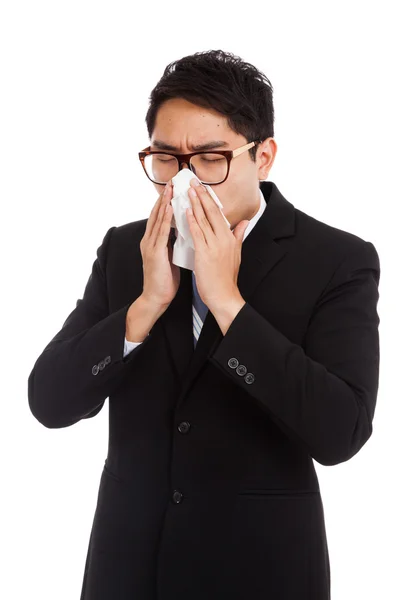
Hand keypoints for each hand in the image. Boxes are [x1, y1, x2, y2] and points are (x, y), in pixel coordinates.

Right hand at [140, 179, 179, 307]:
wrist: (156, 298)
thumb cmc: (164, 280)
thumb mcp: (170, 257)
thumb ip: (172, 244)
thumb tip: (182, 233)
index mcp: (153, 241)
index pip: (159, 217)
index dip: (165, 202)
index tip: (173, 189)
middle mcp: (149, 240)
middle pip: (156, 214)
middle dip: (163, 197)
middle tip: (171, 181)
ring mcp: (150, 246)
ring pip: (157, 219)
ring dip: (164, 203)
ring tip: (170, 188)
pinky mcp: (154, 253)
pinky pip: (161, 232)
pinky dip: (165, 219)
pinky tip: (170, 208)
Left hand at [186, 178, 248, 312]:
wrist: (224, 296)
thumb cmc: (227, 278)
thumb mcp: (236, 253)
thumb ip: (239, 235)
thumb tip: (245, 222)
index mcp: (231, 238)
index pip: (219, 213)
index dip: (210, 199)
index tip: (203, 187)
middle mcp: (224, 239)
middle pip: (212, 212)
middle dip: (201, 195)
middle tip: (192, 182)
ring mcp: (215, 245)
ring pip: (203, 220)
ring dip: (194, 204)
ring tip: (187, 191)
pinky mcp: (205, 253)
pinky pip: (197, 233)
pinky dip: (191, 221)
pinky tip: (186, 211)